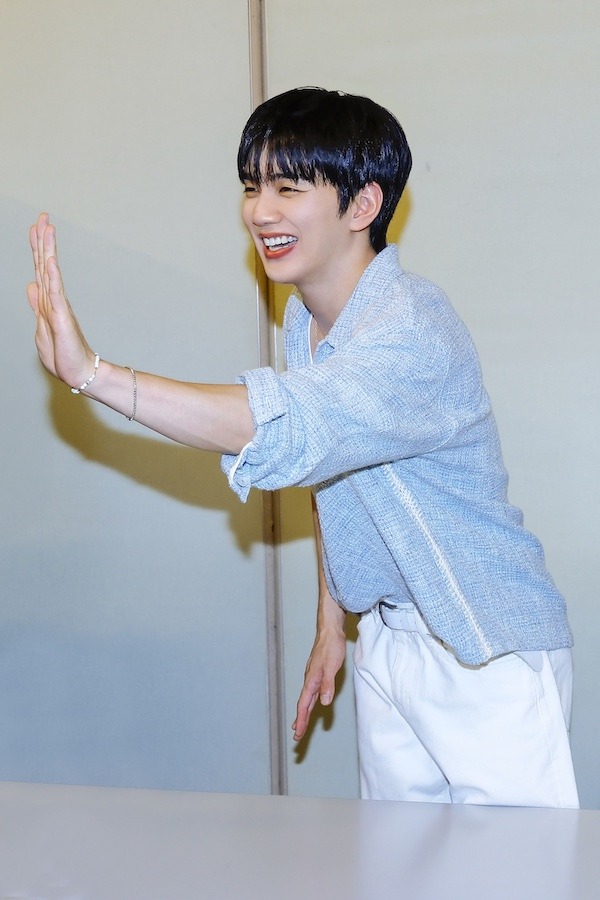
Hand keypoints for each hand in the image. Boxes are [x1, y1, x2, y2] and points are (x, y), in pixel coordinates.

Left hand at [26, 212, 95, 388]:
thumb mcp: (42, 326)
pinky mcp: (62, 317)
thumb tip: (31, 285)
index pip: (41, 269)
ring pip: (50, 273)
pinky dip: (52, 276)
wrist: (79, 373)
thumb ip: (37, 304)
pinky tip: (50, 261)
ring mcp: (58, 306)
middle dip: (43, 240)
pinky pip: (55, 293)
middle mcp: (54, 299)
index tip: (38, 226)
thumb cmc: (63, 353)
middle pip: (45, 264)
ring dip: (48, 250)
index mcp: (48, 301)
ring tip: (48, 228)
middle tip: (43, 216)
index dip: (38, 247)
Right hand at [292, 615, 346, 741]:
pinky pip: (311, 692)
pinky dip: (309, 702)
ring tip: (300, 724)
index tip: (297, 735)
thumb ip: (327, 684)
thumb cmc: (331, 646)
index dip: (301, 720)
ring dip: (304, 713)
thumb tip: (324, 702)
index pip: (304, 705)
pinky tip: (311, 703)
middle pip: (303, 704)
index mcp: (311, 680)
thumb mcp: (332, 666)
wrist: (330, 630)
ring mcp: (313, 676)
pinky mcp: (318, 673)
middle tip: (297, 737)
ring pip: (306, 699)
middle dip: (300, 721)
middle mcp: (310, 680)